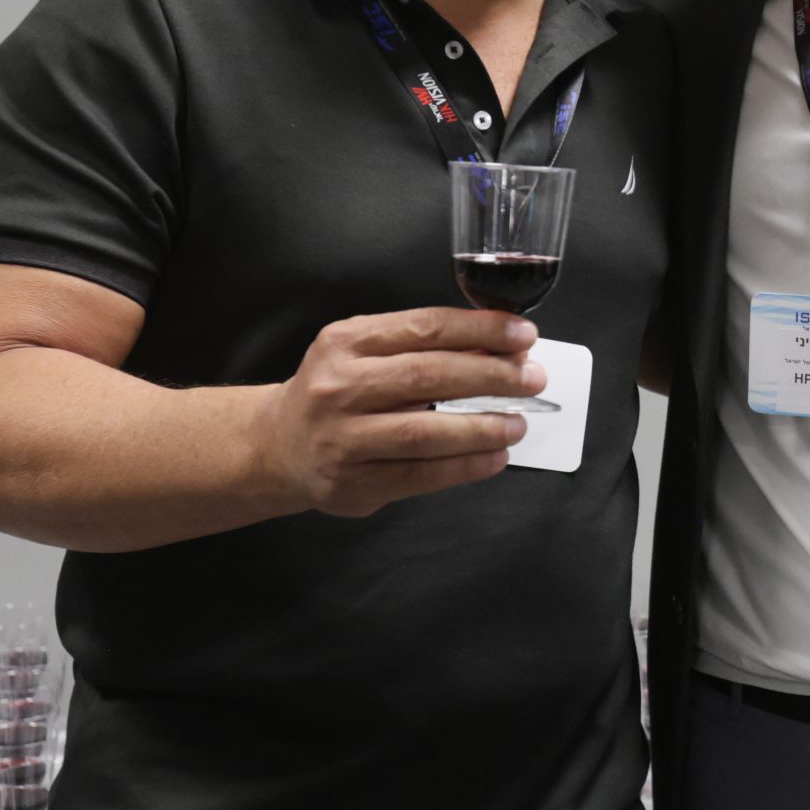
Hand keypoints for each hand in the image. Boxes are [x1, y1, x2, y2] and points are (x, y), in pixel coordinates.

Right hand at [257, 308, 546, 516]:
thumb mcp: (365, 352)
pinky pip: (419, 475)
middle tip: (532, 378)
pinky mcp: (351, 483)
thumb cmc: (335, 391)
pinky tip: (494, 456)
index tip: (523, 335)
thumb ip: (423, 345)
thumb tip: (498, 344)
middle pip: (428, 376)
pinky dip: (464, 467)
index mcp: (346, 342)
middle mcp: (338, 386)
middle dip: (491, 375)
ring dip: (481, 427)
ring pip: (424, 432)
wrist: (277, 445)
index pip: (425, 327)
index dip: (480, 329)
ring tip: (518, 423)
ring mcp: (342, 438)